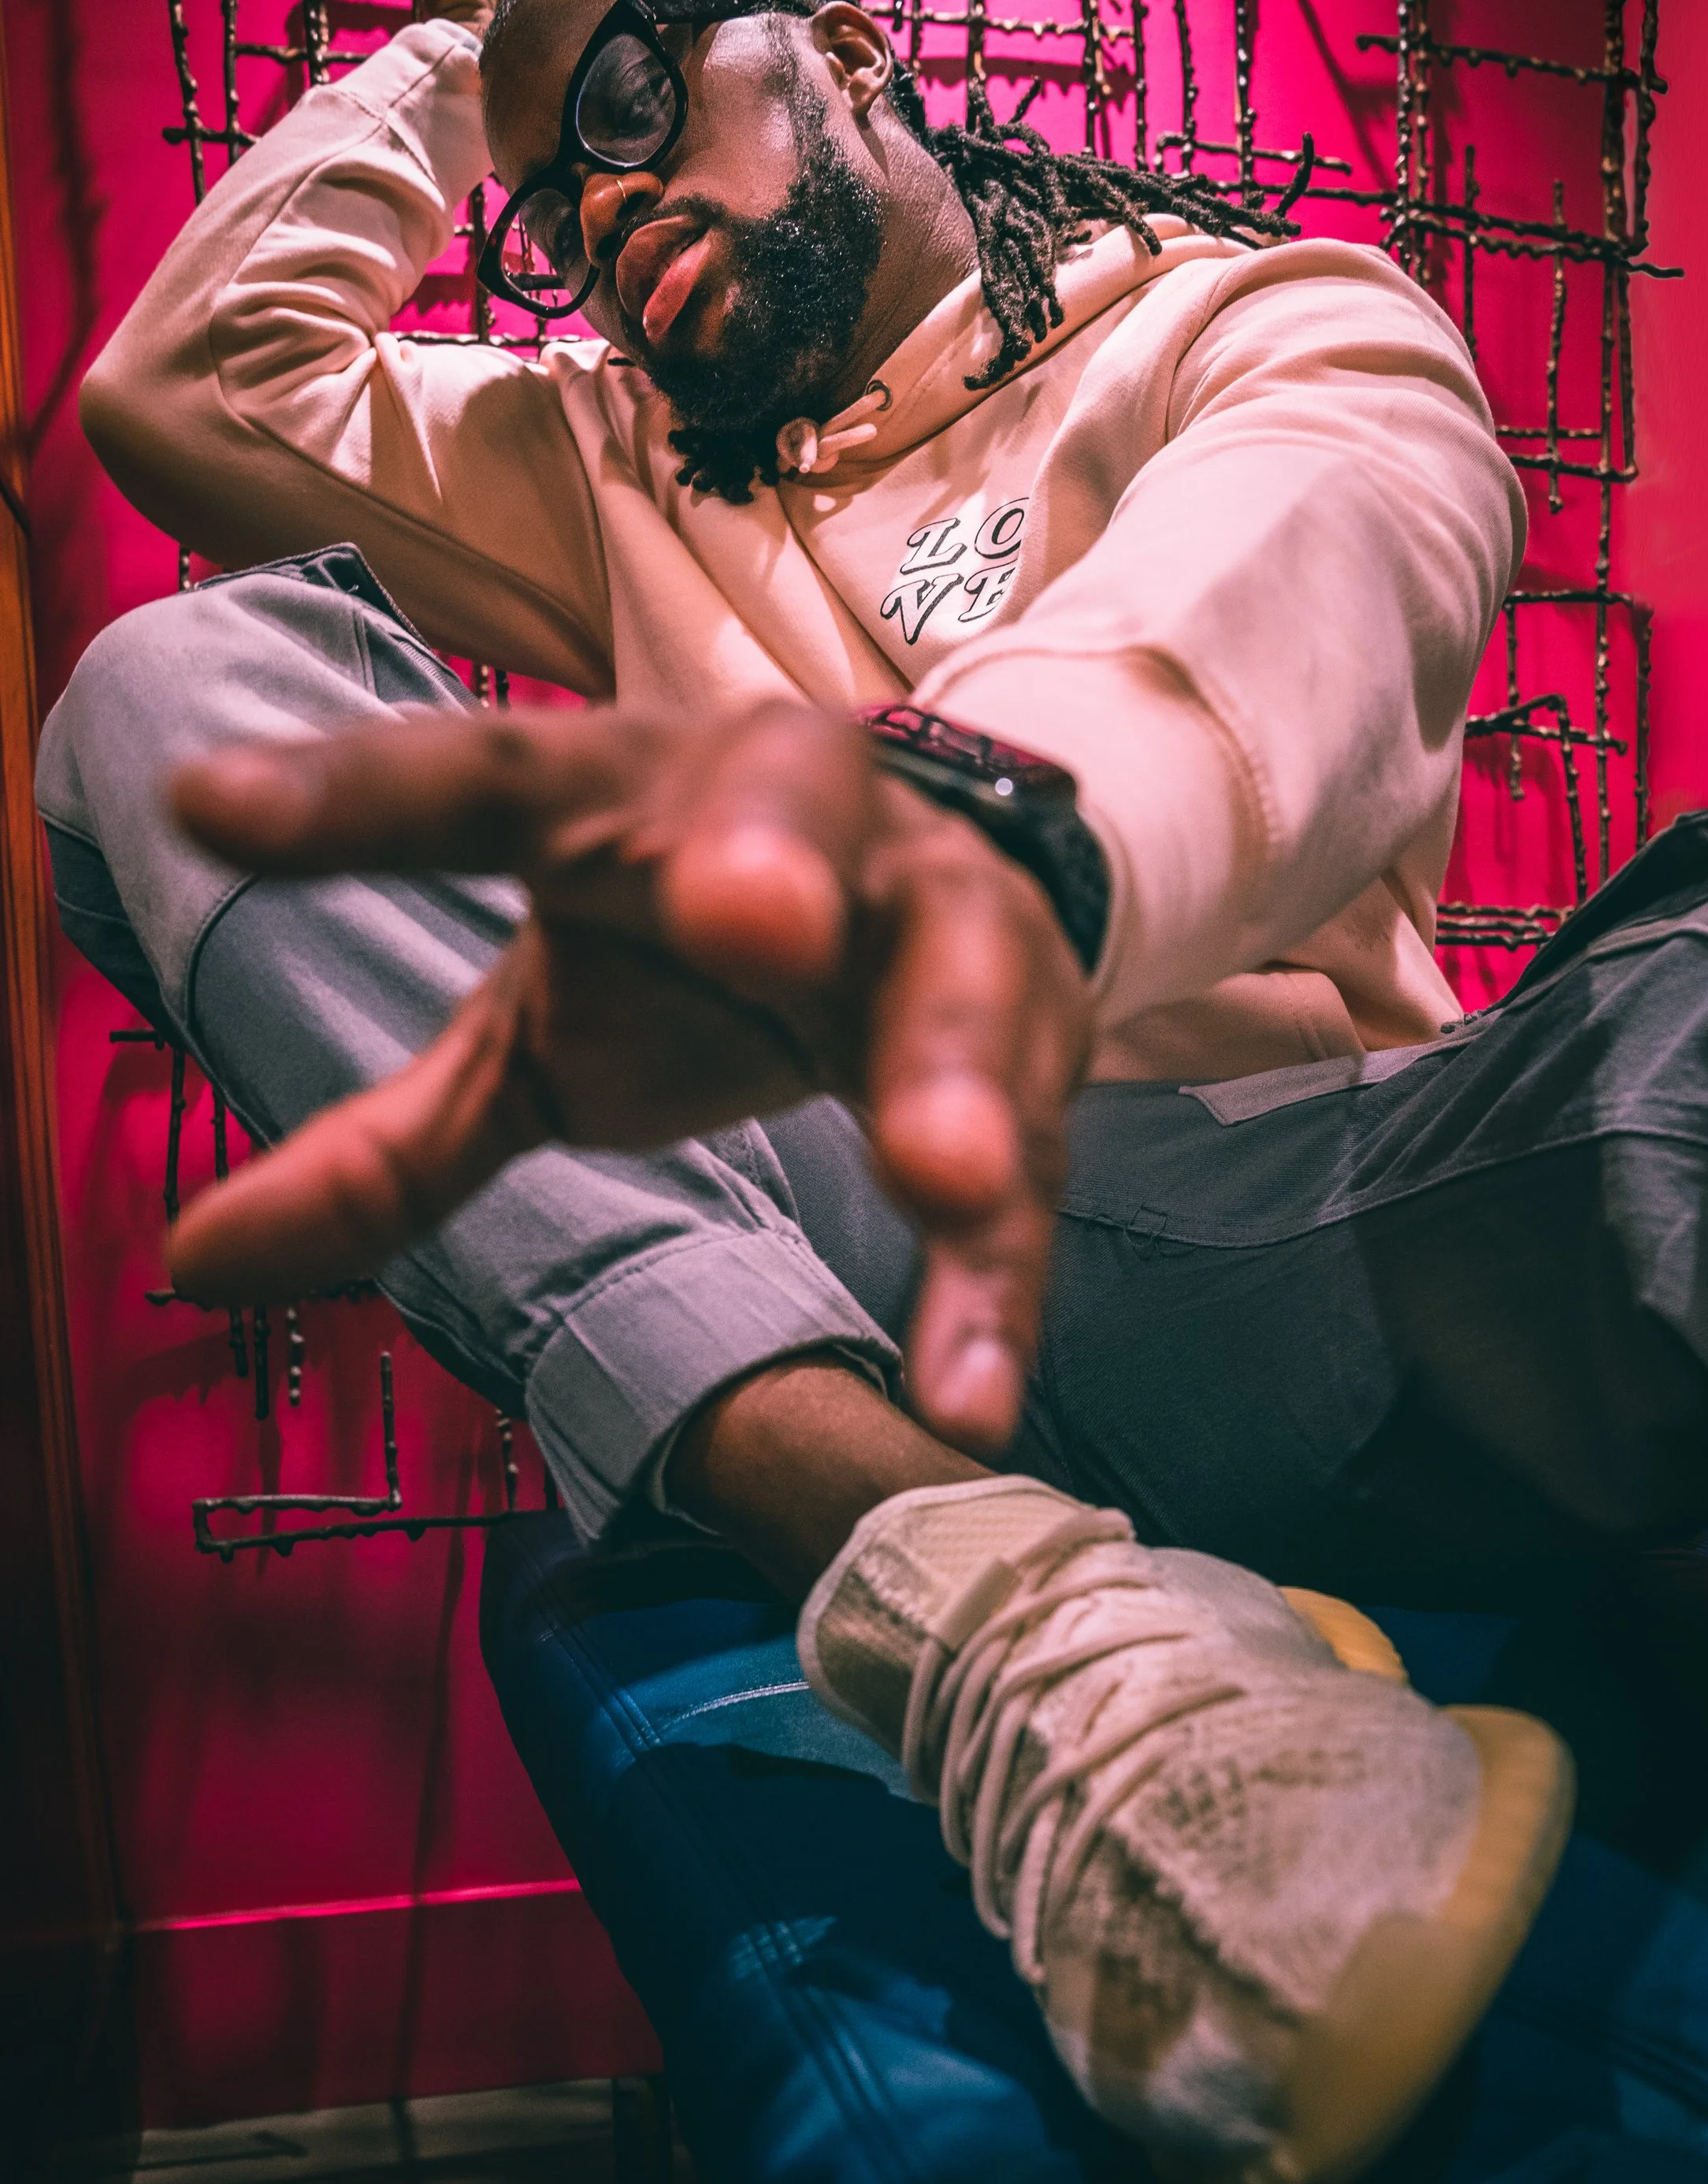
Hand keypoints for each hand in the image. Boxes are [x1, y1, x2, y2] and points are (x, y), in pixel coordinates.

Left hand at [165, 702, 1093, 1457]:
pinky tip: (968, 1402)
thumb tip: (195, 1258)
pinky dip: (999, 1277)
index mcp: (629, 792)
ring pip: (954, 984)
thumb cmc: (696, 953)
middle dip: (769, 859)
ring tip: (939, 1180)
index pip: (485, 781)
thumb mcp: (539, 1029)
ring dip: (948, 1075)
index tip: (211, 812)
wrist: (945, 894)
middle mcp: (795, 817)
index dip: (357, 797)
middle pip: (785, 808)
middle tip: (744, 917)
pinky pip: (1032, 1160)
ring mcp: (936, 917)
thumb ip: (398, 1138)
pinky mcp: (1036, 1038)